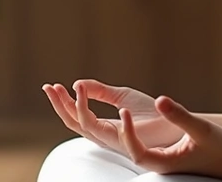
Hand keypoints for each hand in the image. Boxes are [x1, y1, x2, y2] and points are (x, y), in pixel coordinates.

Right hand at [42, 79, 185, 152]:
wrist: (173, 123)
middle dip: (58, 105)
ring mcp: (109, 138)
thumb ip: (100, 91)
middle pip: (72, 122)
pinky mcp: (117, 139)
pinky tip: (81, 89)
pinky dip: (84, 107)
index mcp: (103, 126)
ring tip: (62, 86)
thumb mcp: (122, 96)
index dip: (62, 101)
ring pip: (78, 125)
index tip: (51, 85)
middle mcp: (103, 135)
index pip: (76, 115)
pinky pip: (93, 125)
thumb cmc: (153, 113)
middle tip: (48, 87)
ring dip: (66, 105)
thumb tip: (78, 83)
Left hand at [117, 95, 221, 177]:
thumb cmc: (221, 149)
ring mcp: (163, 163)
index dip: (128, 132)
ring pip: (135, 151)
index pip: (136, 151)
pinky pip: (143, 148)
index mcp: (166, 163)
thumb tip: (159, 100)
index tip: (125, 111)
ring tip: (120, 114)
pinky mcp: (168, 158)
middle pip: (130, 152)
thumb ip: (179, 115)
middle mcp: (161, 165)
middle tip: (119, 110)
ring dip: (126, 133)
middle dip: (121, 132)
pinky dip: (134, 135)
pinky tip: (132, 121)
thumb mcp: (200, 128)